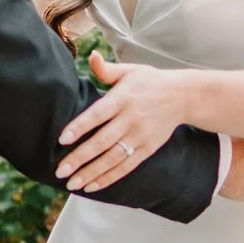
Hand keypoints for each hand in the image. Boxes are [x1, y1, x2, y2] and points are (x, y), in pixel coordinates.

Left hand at [57, 54, 193, 191]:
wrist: (183, 96)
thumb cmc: (149, 82)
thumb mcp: (129, 71)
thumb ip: (106, 69)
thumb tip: (91, 56)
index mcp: (123, 98)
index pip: (98, 115)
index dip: (80, 127)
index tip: (62, 139)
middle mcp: (130, 119)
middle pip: (102, 141)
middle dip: (80, 158)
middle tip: (60, 170)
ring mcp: (139, 137)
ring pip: (112, 159)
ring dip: (91, 173)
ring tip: (72, 184)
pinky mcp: (146, 149)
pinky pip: (125, 167)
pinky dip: (109, 178)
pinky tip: (92, 186)